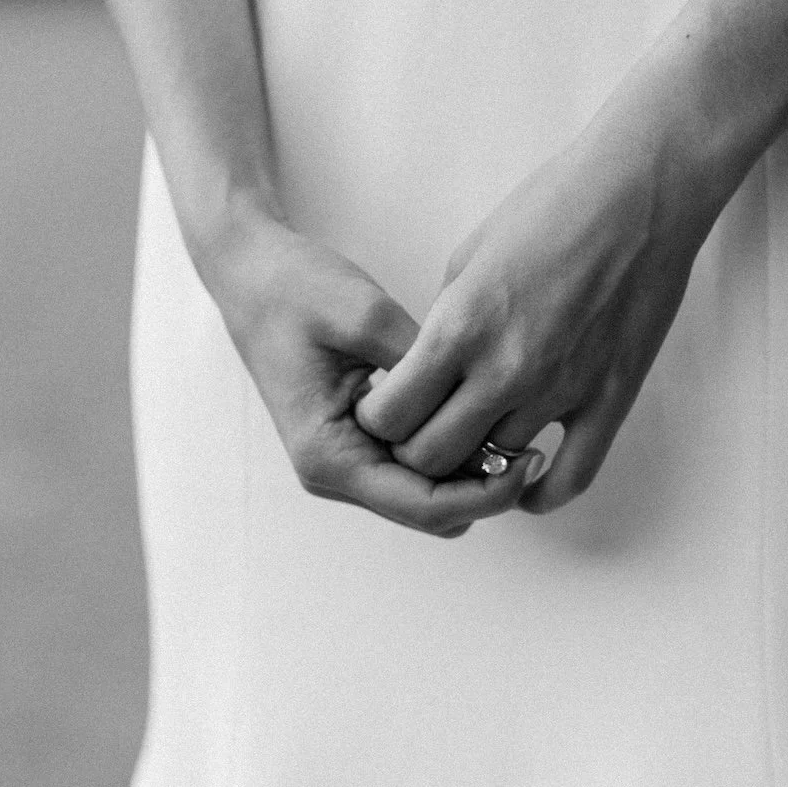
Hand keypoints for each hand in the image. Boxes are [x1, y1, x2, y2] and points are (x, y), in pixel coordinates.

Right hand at [205, 216, 541, 536]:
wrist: (251, 273)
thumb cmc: (298, 288)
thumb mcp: (366, 314)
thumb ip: (423, 366)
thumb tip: (482, 401)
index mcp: (328, 454)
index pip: (425, 506)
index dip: (486, 493)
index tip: (533, 457)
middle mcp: (333, 471)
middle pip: (430, 513)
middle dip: (484, 489)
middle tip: (536, 446)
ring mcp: (343, 460)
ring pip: (425, 497)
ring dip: (468, 474)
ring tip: (515, 428)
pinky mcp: (354, 442)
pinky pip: (413, 469)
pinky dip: (450, 453)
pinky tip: (482, 415)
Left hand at [353, 120, 721, 513]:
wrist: (639, 195)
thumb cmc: (552, 208)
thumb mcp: (468, 257)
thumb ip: (446, 325)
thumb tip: (433, 371)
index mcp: (460, 327)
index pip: (389, 416)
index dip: (379, 418)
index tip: (389, 407)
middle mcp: (505, 369)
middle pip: (431, 457)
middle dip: (416, 449)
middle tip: (428, 429)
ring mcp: (561, 390)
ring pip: (494, 471)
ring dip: (477, 463)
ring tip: (477, 440)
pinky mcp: (609, 399)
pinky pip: (569, 480)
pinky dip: (538, 494)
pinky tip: (524, 483)